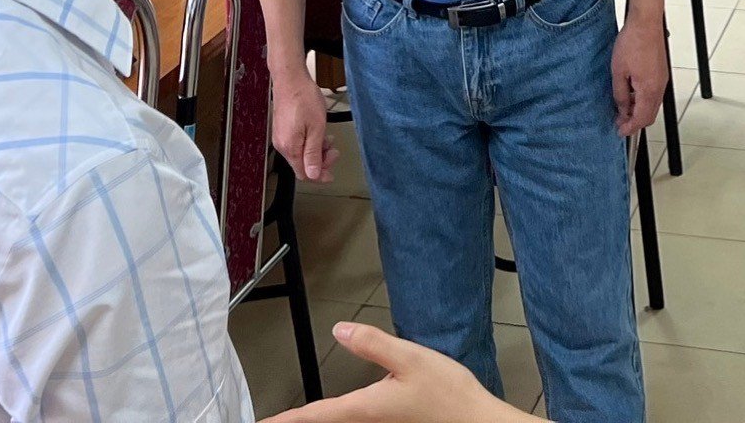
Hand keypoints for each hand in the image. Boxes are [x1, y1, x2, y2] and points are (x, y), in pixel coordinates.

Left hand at [264, 323, 524, 422]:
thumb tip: (338, 329)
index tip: (266, 422)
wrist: (478, 422)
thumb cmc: (447, 393)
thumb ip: (372, 343)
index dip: (288, 418)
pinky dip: (340, 418)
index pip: (316, 414)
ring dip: (321, 418)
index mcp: (365, 408)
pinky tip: (341, 413)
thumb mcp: (410, 359)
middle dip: (302, 419)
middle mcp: (369, 422)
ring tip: (301, 414)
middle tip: (277, 418)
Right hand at [270, 66, 335, 184]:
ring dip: (316, 150)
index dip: (319, 175)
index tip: (331, 172)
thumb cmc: (303, 98)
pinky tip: (318, 132)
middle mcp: (282, 145)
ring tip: (328, 139)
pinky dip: (309, 142)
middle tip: (333, 151)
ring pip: (301, 153)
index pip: (304, 174)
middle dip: (320, 161)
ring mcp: (281, 137)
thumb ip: (314, 153)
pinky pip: (297, 143)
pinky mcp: (282, 129)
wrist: (290, 78)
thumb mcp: (316, 128)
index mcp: (290, 147)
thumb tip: (313, 175)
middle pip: (302, 164)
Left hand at [612, 7, 668, 135]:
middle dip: (635, 121)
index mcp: (649, 90)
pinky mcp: (661, 72)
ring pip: (652, 104)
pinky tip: (632, 93)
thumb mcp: (619, 72)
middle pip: (650, 115)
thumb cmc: (633, 42)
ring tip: (623, 107)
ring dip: (639, 110)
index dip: (630, 128)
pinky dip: (643, 99)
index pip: (642, 119)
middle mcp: (659, 87)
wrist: (646, 23)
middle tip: (620, 122)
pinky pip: (654, 93)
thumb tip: (622, 109)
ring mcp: (662, 80)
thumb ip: (621, 94)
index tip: (620, 131)